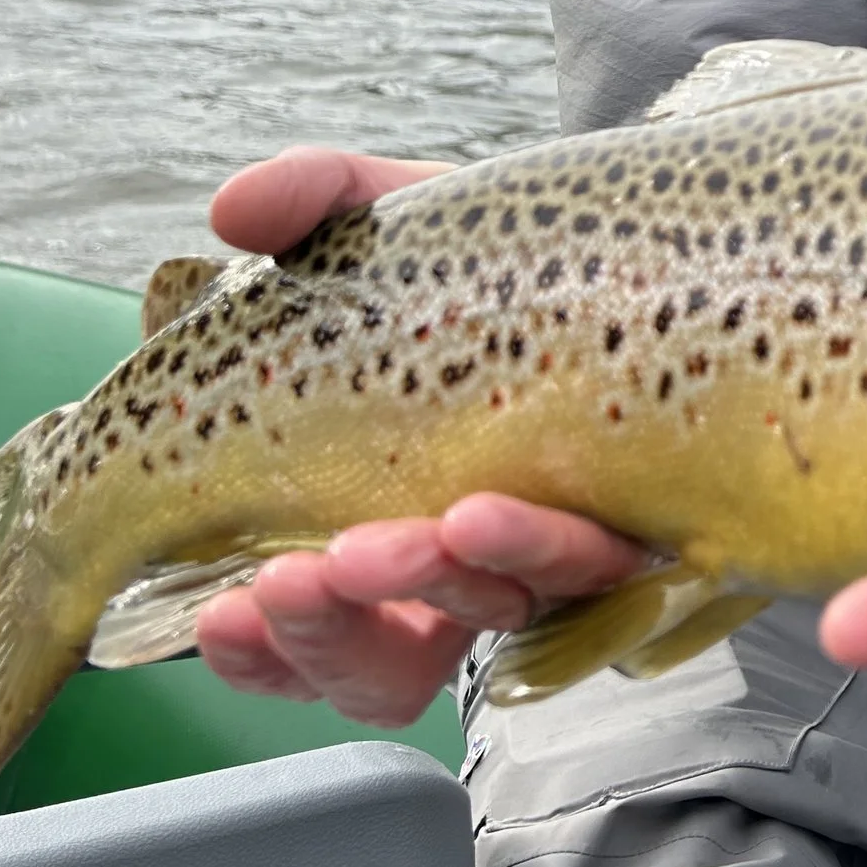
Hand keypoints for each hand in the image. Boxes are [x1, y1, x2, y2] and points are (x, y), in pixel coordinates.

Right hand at [193, 149, 647, 724]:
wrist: (638, 228)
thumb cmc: (494, 255)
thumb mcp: (395, 219)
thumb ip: (311, 203)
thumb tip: (231, 210)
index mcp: (378, 520)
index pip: (307, 634)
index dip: (260, 652)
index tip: (221, 613)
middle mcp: (466, 564)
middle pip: (391, 663)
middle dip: (335, 631)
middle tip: (297, 578)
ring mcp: (557, 549)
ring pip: (493, 618)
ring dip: (435, 585)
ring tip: (396, 538)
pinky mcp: (645, 524)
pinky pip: (597, 575)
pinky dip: (533, 549)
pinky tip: (480, 513)